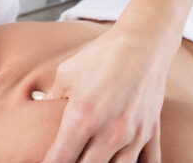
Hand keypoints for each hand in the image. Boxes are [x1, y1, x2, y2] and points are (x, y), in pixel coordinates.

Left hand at [43, 29, 171, 162]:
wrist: (142, 42)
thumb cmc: (100, 56)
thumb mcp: (66, 74)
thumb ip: (51, 100)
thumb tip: (41, 109)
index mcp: (82, 117)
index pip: (61, 158)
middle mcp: (109, 132)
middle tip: (66, 160)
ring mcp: (134, 134)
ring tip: (90, 159)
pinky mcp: (151, 131)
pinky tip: (120, 162)